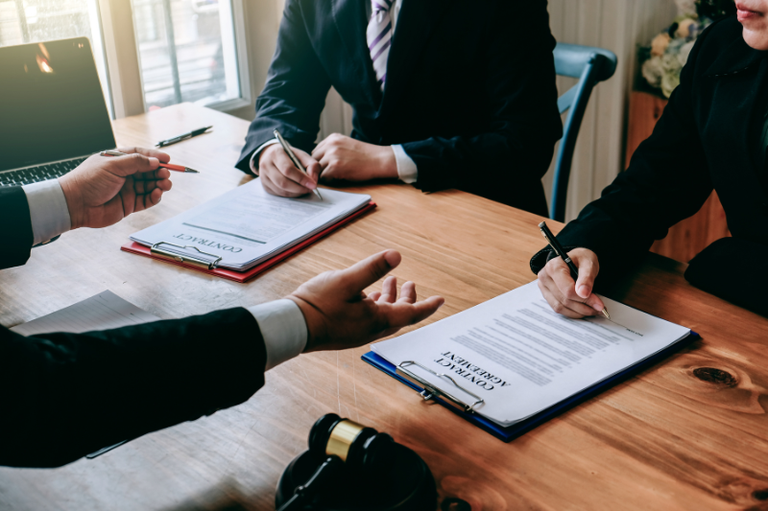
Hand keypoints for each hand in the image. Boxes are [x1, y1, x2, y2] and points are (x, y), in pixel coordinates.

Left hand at [58, 147, 171, 228]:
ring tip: (165, 184)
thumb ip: (136, 162)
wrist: (75, 204)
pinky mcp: (129, 204)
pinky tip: (157, 194)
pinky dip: (154, 197)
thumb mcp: (113, 165)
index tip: (167, 159)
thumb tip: (154, 161)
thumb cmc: (87, 181)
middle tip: (166, 173)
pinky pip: (147, 200)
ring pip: (150, 185)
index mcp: (118, 161)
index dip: (154, 157)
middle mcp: (124, 175)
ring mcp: (127, 189)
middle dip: (159, 172)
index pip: (140, 155)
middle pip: (148, 171)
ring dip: (160, 184)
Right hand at [258, 144, 320, 196]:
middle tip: (310, 189)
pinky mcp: (264, 185)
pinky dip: (290, 194)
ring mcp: (263, 176)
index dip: (301, 178)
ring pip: (281, 190)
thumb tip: (313, 180)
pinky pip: (279, 194)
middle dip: (299, 188)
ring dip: (296, 192)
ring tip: (305, 189)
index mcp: (276, 153)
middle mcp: (266, 165)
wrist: (271, 156)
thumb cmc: (288, 156)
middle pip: (283, 182)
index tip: (313, 184)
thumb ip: (312, 164)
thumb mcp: (301, 155)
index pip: (288, 169)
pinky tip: (297, 190)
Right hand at [288, 250, 444, 351]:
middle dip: (407, 299)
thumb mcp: (347, 280)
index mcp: (377, 320)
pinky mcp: (346, 332)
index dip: (428, 306)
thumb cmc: (318, 304)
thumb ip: (372, 268)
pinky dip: (375, 306)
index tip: (441, 300)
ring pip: (383, 317)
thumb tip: (397, 254)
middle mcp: (370, 329)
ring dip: (389, 300)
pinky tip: (367, 296)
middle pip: (399, 315)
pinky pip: (369, 319)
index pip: (411, 314)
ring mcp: (357, 333)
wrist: (292, 326)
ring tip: (389, 283)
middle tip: (410, 283)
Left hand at [311, 133, 396, 181]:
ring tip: (336, 175)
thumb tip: (320, 160)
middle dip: (319, 167)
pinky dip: (330, 180)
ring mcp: (332, 155)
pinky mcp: (335, 166)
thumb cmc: (365, 156)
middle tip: (329, 172)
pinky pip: (324, 177)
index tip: (326, 166)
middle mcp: (331, 144)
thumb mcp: (346, 145)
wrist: (379, 160)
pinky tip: (340, 177)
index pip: (316, 151)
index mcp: (333, 138)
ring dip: (324, 174)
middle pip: (314, 159)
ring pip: (318, 169)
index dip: (320, 160)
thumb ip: (333, 149)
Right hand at [537, 248, 604, 318]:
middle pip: (564, 299)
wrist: (573, 259)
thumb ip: (586, 277)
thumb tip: (584, 293)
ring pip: (560, 307)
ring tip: (592, 310)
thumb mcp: (588, 262)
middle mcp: (545, 277)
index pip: (567, 289)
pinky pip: (558, 308)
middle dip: (584, 307)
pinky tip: (583, 310)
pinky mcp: (547, 295)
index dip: (584, 299)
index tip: (598, 304)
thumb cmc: (580, 259)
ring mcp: (544, 287)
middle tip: (599, 308)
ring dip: (578, 312)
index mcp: (553, 267)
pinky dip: (572, 312)